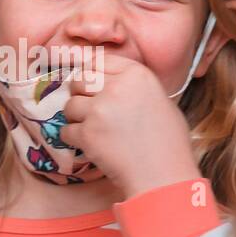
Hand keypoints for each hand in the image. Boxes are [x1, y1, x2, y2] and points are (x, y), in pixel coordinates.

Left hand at [57, 53, 201, 198]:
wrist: (164, 176)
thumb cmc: (169, 143)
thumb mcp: (161, 101)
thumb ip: (135, 87)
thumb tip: (113, 83)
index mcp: (137, 74)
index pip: (99, 60)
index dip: (92, 73)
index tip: (92, 85)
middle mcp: (116, 87)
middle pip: (80, 79)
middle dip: (81, 93)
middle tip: (90, 108)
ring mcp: (99, 110)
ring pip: (69, 105)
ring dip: (76, 117)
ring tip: (91, 129)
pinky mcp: (87, 133)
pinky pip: (66, 130)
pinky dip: (73, 139)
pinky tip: (89, 145)